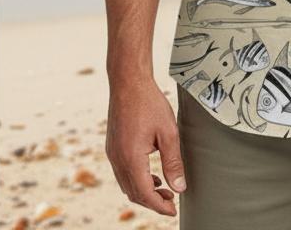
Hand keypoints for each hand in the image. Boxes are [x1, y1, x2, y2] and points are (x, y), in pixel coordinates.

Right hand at [104, 78, 185, 216]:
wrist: (128, 81)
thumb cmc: (149, 102)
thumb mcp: (168, 133)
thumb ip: (173, 162)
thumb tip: (179, 188)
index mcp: (131, 157)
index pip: (145, 194)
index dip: (160, 206)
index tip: (173, 210)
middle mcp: (117, 158)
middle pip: (133, 193)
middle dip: (152, 201)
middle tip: (171, 200)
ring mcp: (112, 152)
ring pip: (126, 184)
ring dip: (143, 191)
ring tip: (163, 188)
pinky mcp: (111, 146)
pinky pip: (122, 172)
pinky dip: (135, 180)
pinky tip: (150, 173)